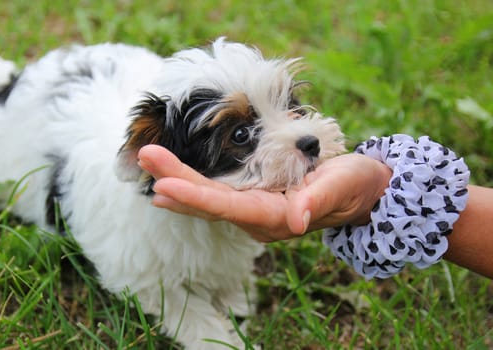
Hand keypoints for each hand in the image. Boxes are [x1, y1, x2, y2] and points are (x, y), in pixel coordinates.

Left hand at [138, 145, 391, 241]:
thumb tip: (295, 219)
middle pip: (210, 203)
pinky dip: (192, 189)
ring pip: (209, 201)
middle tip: (145, 157)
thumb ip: (317, 200)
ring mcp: (256, 211)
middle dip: (175, 182)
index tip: (163, 183)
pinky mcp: (256, 200)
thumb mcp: (342, 185)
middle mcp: (260, 219)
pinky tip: (171, 184)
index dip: (195, 196)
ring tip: (148, 167)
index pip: (228, 207)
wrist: (363, 191)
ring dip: (177, 184)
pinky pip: (217, 197)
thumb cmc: (355, 184)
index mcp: (277, 216)